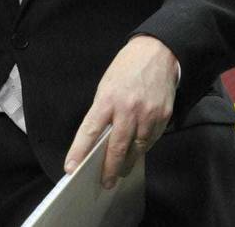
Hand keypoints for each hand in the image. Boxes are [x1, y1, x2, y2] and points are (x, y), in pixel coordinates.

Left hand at [64, 35, 178, 187]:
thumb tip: (97, 139)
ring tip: (121, 171)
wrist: (159, 52)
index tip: (71, 168)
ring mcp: (148, 113)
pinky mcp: (163, 115)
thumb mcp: (106, 85)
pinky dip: (143, 148)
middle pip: (116, 147)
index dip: (79, 152)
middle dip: (109, 168)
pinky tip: (138, 152)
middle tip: (104, 182)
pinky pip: (152, 140)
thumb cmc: (127, 68)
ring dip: (128, 163)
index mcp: (108, 98)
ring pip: (137, 148)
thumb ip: (102, 111)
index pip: (90, 131)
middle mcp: (128, 108)